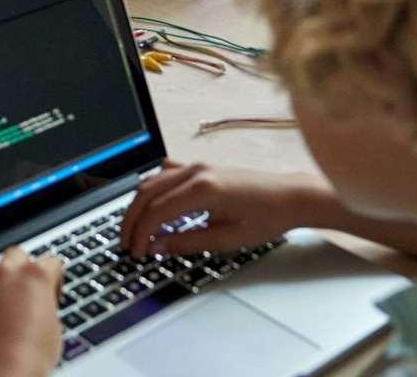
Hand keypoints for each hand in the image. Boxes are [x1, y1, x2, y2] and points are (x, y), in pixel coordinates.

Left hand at [0, 247, 61, 376]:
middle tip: (20, 290)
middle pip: (15, 253)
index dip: (52, 279)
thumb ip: (46, 307)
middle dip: (19, 268)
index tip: (49, 293)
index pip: (51, 263)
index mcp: (36, 277)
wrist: (1, 371)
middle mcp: (7, 273)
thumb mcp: (54, 330)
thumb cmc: (30, 357)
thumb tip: (41, 309)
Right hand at [121, 161, 310, 257]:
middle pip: (147, 192)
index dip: (141, 233)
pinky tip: (152, 206)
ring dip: (139, 205)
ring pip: (152, 181)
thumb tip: (158, 246)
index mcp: (203, 189)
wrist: (289, 196)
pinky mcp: (199, 167)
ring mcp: (196, 166)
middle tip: (127, 243)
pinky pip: (166, 174)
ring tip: (135, 229)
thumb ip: (188, 242)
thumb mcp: (227, 239)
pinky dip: (153, 190)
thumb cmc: (266, 218)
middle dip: (132, 219)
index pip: (157, 210)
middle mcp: (195, 172)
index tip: (136, 251)